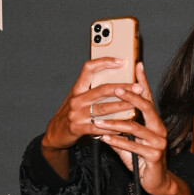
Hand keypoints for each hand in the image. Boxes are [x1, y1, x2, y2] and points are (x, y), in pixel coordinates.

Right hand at [41, 58, 136, 175]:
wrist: (55, 132)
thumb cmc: (72, 113)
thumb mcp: (79, 98)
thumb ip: (93, 90)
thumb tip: (119, 82)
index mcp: (77, 89)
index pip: (88, 69)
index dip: (104, 62)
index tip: (120, 61)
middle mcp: (76, 99)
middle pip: (102, 89)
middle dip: (122, 87)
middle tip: (138, 87)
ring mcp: (76, 114)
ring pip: (103, 108)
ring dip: (121, 106)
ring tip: (135, 105)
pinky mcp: (78, 128)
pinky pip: (100, 127)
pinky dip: (113, 127)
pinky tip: (124, 127)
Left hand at [95, 62, 174, 194]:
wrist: (156, 182)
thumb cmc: (143, 160)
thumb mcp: (131, 142)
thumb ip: (120, 130)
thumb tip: (104, 116)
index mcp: (154, 122)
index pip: (148, 97)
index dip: (143, 81)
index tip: (137, 65)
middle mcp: (159, 128)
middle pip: (146, 107)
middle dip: (130, 97)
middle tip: (116, 89)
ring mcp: (159, 141)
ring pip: (135, 127)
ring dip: (115, 123)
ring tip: (98, 121)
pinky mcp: (154, 155)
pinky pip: (133, 146)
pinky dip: (117, 142)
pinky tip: (105, 140)